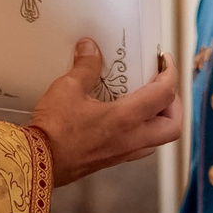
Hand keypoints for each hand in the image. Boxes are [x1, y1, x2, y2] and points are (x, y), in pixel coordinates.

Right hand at [30, 40, 180, 186]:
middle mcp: (131, 138)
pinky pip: (140, 147)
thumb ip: (85, 67)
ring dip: (160, 120)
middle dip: (174, 103)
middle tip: (161, 86)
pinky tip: (125, 119)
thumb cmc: (54, 128)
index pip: (165, 94)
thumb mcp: (68, 88)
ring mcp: (123, 153)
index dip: (171, 73)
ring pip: (159, 139)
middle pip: (173, 126)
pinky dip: (142, 131)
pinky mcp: (111, 161)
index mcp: (126, 118)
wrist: (38, 163)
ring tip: (146, 101)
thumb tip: (90, 48)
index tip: (165, 60)